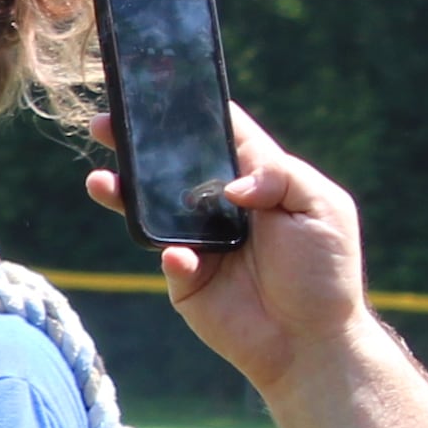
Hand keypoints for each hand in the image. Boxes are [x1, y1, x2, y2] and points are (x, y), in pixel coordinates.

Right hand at [91, 98, 370, 397]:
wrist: (312, 342)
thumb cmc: (326, 271)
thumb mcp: (323, 208)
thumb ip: (282, 177)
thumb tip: (230, 185)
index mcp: (256, 178)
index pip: (219, 133)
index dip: (190, 108)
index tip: (156, 86)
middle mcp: (220, 205)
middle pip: (170, 164)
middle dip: (135, 143)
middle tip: (105, 124)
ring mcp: (199, 240)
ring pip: (150, 208)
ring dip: (123, 191)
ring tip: (101, 179)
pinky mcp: (185, 278)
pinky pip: (166, 258)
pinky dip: (171, 256)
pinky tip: (182, 258)